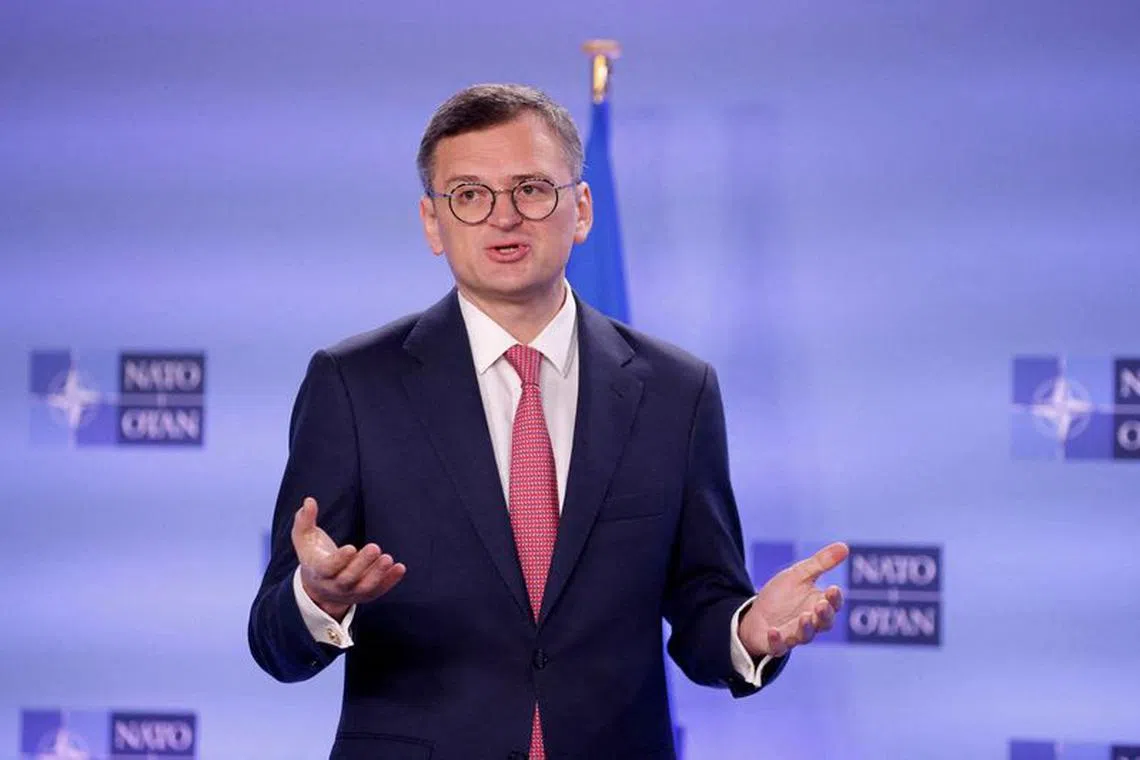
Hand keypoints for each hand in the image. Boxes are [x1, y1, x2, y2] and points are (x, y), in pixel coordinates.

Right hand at [291, 497, 406, 620]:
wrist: (320, 587)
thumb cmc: (313, 554)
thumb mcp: (304, 538)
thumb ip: (305, 520)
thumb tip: (309, 500)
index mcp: (319, 571)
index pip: (328, 568)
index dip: (339, 560)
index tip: (351, 547)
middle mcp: (335, 585)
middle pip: (348, 578)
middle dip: (362, 564)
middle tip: (375, 547)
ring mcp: (351, 592)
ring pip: (365, 587)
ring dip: (378, 574)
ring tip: (388, 558)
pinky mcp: (366, 595)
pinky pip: (379, 590)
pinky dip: (390, 581)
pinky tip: (400, 567)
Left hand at [739, 542, 848, 657]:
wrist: (756, 615)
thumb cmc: (782, 595)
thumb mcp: (799, 574)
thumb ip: (821, 563)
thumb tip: (844, 546)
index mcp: (818, 605)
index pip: (833, 604)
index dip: (834, 598)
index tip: (833, 588)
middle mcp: (810, 623)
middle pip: (824, 623)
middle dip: (824, 615)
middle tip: (822, 605)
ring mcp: (793, 635)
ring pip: (805, 636)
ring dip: (805, 628)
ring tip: (804, 617)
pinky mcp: (775, 644)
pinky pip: (778, 647)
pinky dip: (777, 641)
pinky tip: (774, 631)